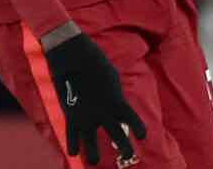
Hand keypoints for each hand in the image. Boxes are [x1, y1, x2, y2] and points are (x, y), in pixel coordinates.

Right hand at [44, 33, 146, 164]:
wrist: (72, 55)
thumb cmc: (95, 61)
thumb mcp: (111, 77)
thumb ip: (114, 95)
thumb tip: (115, 107)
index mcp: (117, 101)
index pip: (133, 121)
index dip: (139, 130)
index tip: (142, 137)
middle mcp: (104, 113)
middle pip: (117, 137)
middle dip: (125, 149)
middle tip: (128, 155)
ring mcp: (87, 117)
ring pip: (91, 145)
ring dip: (93, 155)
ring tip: (94, 162)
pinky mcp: (71, 115)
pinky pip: (71, 137)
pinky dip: (73, 146)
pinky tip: (73, 152)